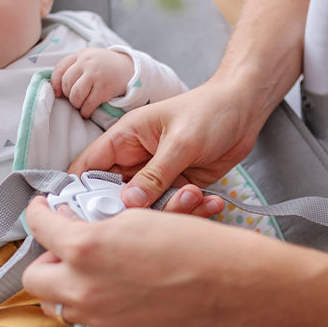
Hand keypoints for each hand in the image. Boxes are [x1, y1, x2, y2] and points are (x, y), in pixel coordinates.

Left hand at [22, 194, 242, 326]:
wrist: (224, 281)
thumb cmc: (188, 244)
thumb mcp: (133, 217)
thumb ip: (93, 223)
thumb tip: (73, 224)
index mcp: (84, 249)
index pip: (39, 227)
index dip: (37, 213)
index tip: (42, 210)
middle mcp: (83, 287)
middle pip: (34, 277)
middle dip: (45, 258)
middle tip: (64, 245)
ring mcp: (98, 316)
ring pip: (58, 304)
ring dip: (65, 284)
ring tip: (89, 269)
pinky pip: (89, 318)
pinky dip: (94, 302)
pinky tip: (116, 286)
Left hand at [52, 48, 134, 116]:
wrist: (129, 68)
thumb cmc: (105, 66)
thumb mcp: (89, 58)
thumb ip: (74, 66)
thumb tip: (56, 89)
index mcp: (81, 55)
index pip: (60, 69)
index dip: (55, 84)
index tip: (58, 93)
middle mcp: (87, 62)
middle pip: (67, 83)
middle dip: (68, 95)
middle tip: (75, 98)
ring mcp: (96, 75)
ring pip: (75, 95)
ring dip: (76, 104)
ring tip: (81, 104)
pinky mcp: (105, 88)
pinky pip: (88, 104)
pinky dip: (85, 111)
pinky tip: (87, 111)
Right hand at [68, 79, 263, 207]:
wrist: (245, 111)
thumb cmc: (210, 111)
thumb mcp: (181, 142)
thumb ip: (154, 174)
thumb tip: (129, 202)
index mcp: (124, 139)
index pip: (88, 167)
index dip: (82, 192)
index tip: (95, 214)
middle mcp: (135, 160)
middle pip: (116, 197)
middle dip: (137, 210)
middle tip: (160, 207)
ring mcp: (156, 177)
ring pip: (147, 209)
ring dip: (171, 210)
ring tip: (194, 195)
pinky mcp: (178, 188)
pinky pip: (173, 209)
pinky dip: (191, 211)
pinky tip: (210, 201)